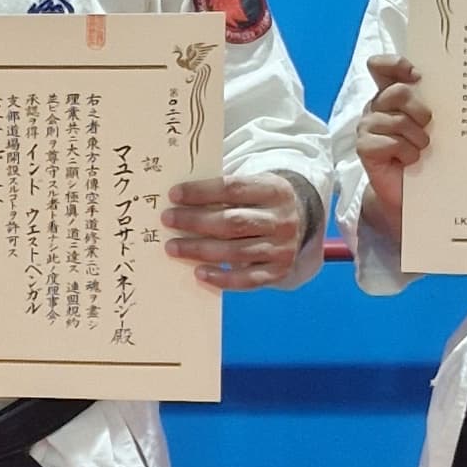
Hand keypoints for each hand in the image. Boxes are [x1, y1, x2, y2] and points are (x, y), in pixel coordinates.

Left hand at [161, 171, 316, 289]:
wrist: (299, 224)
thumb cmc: (260, 203)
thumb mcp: (253, 187)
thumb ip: (224, 192)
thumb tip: (180, 198)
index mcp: (275, 190)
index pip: (234, 188)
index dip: (202, 192)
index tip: (174, 195)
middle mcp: (282, 219)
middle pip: (233, 222)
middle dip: (196, 221)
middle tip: (167, 220)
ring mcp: (283, 248)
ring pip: (236, 252)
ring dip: (200, 250)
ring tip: (173, 247)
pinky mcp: (279, 271)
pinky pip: (247, 279)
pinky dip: (221, 278)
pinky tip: (198, 272)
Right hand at [353, 54, 430, 248]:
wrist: (413, 192)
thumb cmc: (426, 155)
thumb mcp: (433, 125)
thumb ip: (434, 102)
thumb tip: (452, 84)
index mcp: (391, 95)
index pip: (381, 66)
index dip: (396, 65)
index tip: (417, 76)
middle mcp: (376, 107)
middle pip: (398, 92)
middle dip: (420, 110)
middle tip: (428, 126)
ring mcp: (367, 126)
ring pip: (398, 120)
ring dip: (417, 139)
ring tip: (421, 150)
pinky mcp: (364, 148)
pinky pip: (391, 142)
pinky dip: (407, 153)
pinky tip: (409, 162)